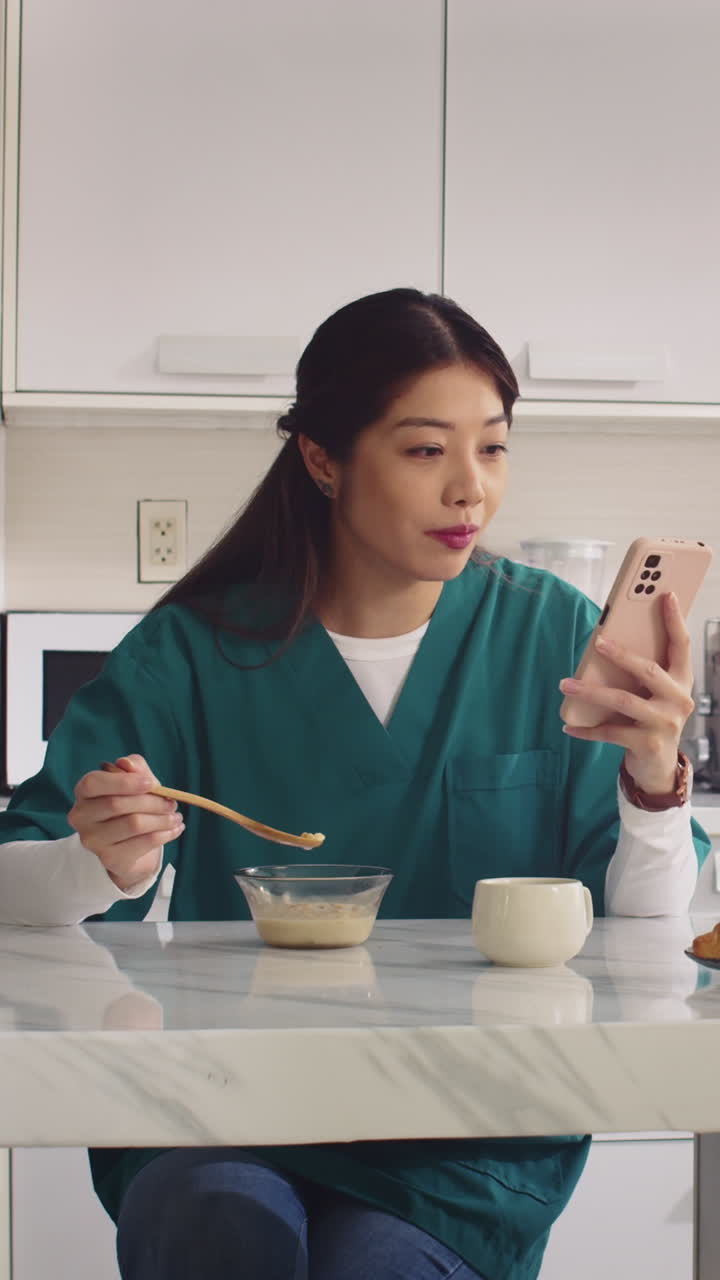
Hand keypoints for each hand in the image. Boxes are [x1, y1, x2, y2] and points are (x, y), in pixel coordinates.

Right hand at [68, 754, 183, 890]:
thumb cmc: (131, 804)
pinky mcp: (109, 858)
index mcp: (84, 792)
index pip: (94, 783)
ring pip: (134, 824)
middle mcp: (81, 816)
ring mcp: (93, 840)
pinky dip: (165, 834)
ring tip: (176, 817)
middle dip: (152, 802)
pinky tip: (175, 830)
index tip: (151, 783)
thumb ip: (133, 767)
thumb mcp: (135, 781)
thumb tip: (126, 763)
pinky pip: (143, 843)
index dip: (123, 781)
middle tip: (172, 803)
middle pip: (117, 804)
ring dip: (162, 819)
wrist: (128, 844)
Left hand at [559, 592, 693, 794]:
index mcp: (682, 681)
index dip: (675, 619)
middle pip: (648, 669)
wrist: (658, 766)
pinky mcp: (647, 744)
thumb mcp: (654, 694)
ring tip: (565, 684)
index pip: (681, 644)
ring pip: (622, 700)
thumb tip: (606, 641)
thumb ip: (642, 672)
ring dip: (590, 691)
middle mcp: (679, 700)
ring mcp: (665, 723)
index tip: (666, 594)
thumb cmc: (651, 719)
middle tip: (598, 642)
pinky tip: (568, 726)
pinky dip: (586, 729)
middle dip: (621, 654)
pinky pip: (609, 731)